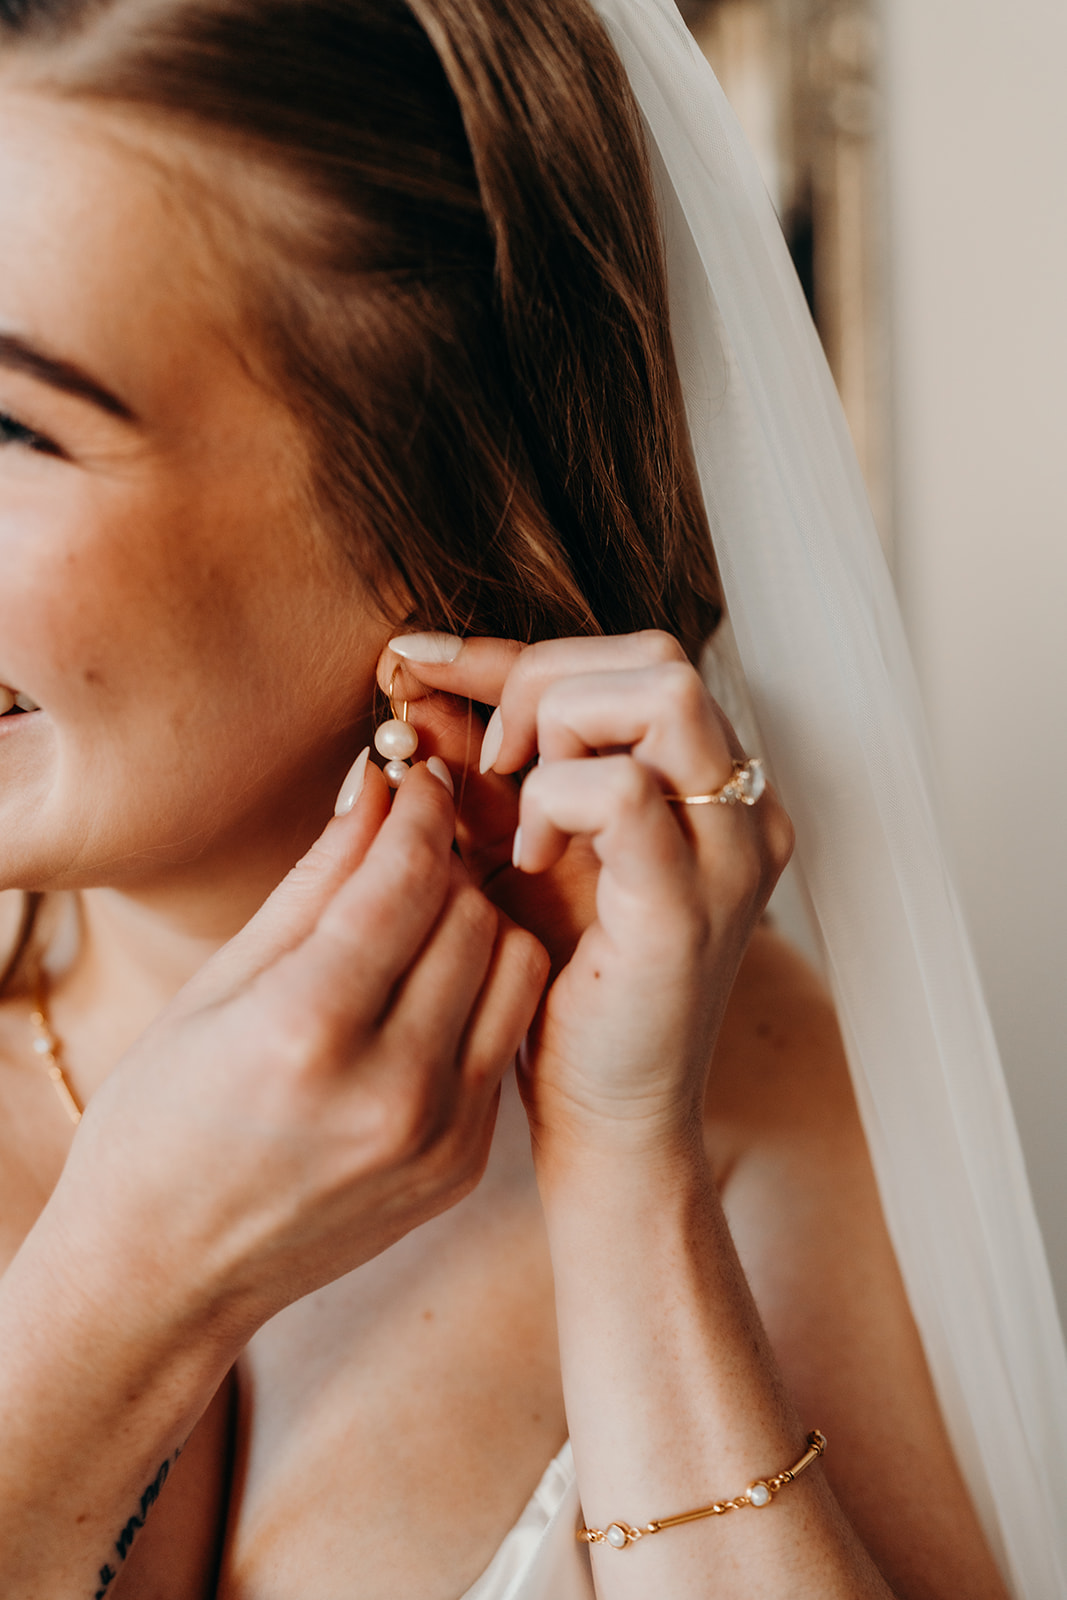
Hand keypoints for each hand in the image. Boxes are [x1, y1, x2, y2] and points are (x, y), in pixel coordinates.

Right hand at [50, 762, 548, 1334]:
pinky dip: (476, 996)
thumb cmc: (159, 1123)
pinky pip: (503, 1038)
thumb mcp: (215, 987)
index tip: (419, 781)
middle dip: (445, 865)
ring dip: (476, 926)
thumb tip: (378, 790)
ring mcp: (439, 1136)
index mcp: (307, 1030)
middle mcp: (390, 1088)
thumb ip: (314, 884)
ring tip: (418, 923)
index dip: (421, 810)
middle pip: (474, 915)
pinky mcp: (463, 1165)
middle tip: (408, 852)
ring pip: (516, 969)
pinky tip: (421, 996)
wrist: (163, 1279)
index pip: (407, 879)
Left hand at [381, 632, 793, 1160]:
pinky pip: (626, 791)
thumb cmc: (559, 988)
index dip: (514, 651)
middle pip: (656, 657)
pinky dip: (558, 799)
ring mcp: (729, 853)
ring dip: (559, 733)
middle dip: (545, 684)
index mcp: (710, 789)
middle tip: (493, 766)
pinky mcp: (688, 906)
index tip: (413, 659)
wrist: (605, 1119)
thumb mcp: (521, 847)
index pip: (631, 661)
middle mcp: (742, 808)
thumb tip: (415, 683)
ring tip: (520, 818)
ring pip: (659, 692)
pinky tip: (530, 858)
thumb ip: (490, 767)